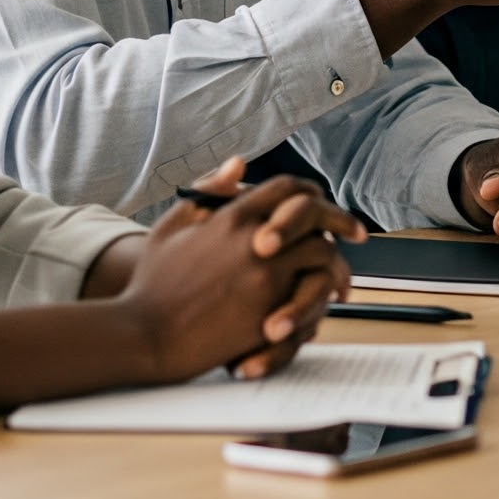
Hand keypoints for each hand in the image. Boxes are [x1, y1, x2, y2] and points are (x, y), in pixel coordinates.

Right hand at [118, 165, 365, 382]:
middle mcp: (254, 237)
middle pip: (315, 215)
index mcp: (231, 215)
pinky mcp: (269, 307)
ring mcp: (265, 273)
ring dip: (336, 261)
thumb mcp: (171, 227)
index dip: (310, 193)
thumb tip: (239, 164)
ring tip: (341, 275)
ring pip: (321, 253)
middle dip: (341, 220)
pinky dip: (323, 294)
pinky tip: (325, 302)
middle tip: (357, 234)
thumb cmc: (150, 283)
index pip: (287, 187)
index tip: (325, 204)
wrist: (141, 334)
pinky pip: (312, 293)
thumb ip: (207, 192)